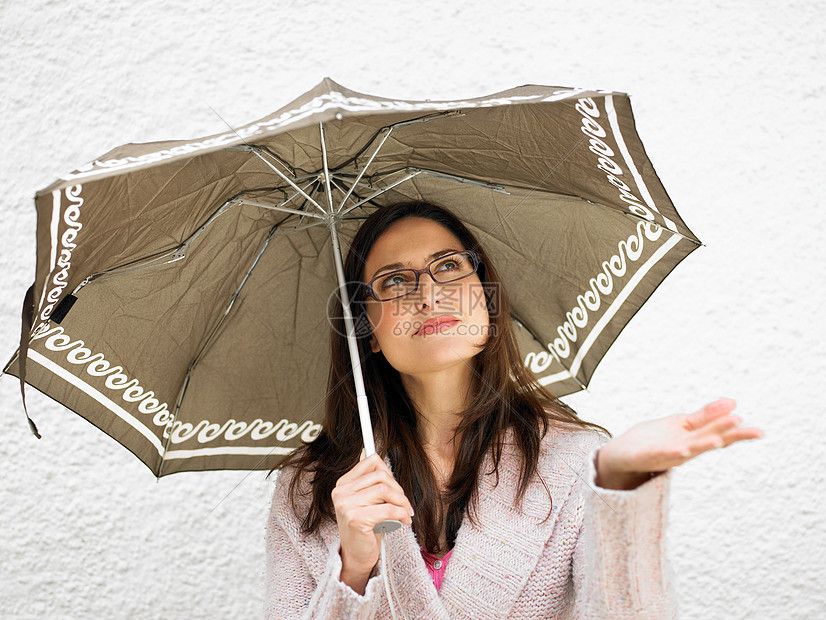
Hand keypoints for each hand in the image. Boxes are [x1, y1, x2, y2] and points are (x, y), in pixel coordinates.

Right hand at [332, 451, 413, 592]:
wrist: (356, 557)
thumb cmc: (365, 529)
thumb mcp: (364, 501)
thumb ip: (368, 480)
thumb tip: (368, 452)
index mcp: (343, 484)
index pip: (371, 461)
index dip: (389, 472)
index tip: (395, 487)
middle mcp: (341, 493)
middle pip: (380, 475)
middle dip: (398, 489)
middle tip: (404, 504)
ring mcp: (346, 505)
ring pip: (385, 490)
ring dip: (402, 502)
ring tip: (405, 512)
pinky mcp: (356, 519)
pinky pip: (388, 508)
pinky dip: (401, 513)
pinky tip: (404, 520)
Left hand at [596, 398, 763, 489]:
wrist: (621, 455)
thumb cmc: (652, 439)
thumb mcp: (682, 423)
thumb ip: (706, 416)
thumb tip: (733, 403)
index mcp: (693, 439)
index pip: (718, 434)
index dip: (737, 434)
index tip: (760, 432)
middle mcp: (684, 448)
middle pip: (707, 441)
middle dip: (724, 434)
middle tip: (742, 426)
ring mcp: (666, 454)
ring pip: (688, 449)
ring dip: (702, 444)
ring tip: (718, 440)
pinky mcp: (647, 456)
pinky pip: (661, 454)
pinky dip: (673, 451)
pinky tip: (682, 447)